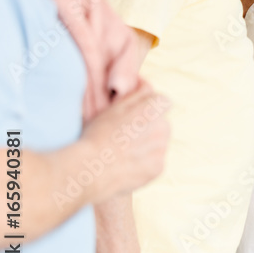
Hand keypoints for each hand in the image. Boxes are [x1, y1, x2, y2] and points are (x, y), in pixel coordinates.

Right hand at [81, 81, 169, 199]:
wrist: (89, 169)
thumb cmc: (97, 135)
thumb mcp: (114, 106)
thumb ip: (137, 92)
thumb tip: (147, 83)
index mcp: (154, 108)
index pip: (161, 102)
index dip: (147, 108)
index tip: (133, 117)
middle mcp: (164, 126)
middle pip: (161, 123)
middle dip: (148, 128)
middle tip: (124, 136)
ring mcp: (162, 148)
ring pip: (158, 143)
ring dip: (147, 146)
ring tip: (122, 152)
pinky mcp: (158, 168)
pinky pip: (154, 162)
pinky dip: (144, 163)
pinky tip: (125, 165)